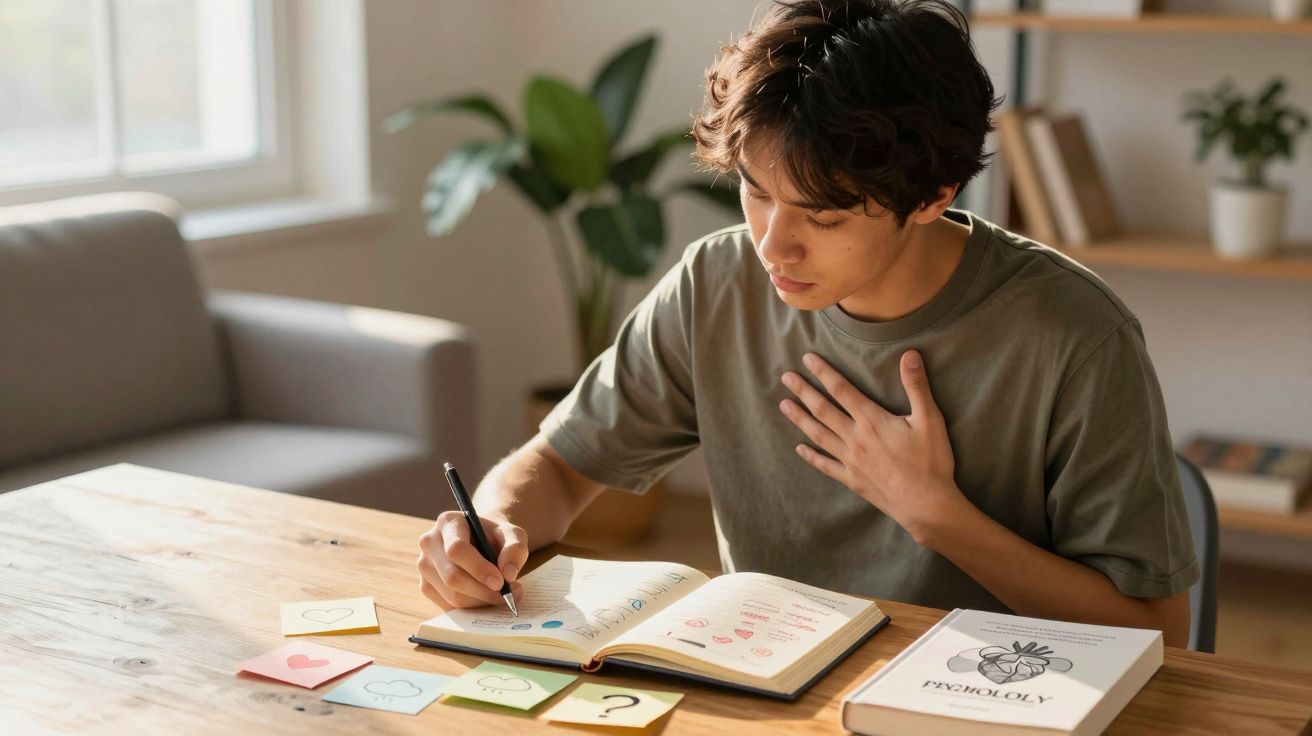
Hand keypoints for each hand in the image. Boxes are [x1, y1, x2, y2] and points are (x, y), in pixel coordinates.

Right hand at [417, 511, 527, 607]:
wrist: (481, 542)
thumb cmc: (495, 536)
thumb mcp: (512, 534)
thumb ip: (515, 548)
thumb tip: (508, 573)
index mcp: (448, 522)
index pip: (456, 549)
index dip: (479, 569)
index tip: (500, 582)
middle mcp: (430, 542)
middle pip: (452, 576)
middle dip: (482, 591)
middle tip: (508, 595)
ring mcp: (424, 565)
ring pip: (451, 595)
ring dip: (480, 601)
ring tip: (502, 596)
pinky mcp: (425, 585)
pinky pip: (448, 606)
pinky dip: (471, 607)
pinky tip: (486, 599)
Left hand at [779, 350, 964, 542]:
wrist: (927, 506)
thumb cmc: (931, 462)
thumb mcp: (930, 420)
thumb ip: (917, 386)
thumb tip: (910, 354)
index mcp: (872, 421)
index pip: (841, 390)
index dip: (823, 372)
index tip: (807, 358)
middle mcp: (855, 438)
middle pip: (823, 410)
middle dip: (803, 391)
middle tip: (786, 377)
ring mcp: (851, 461)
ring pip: (818, 435)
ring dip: (800, 419)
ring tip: (783, 405)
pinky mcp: (852, 480)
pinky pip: (825, 465)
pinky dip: (811, 456)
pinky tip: (799, 449)